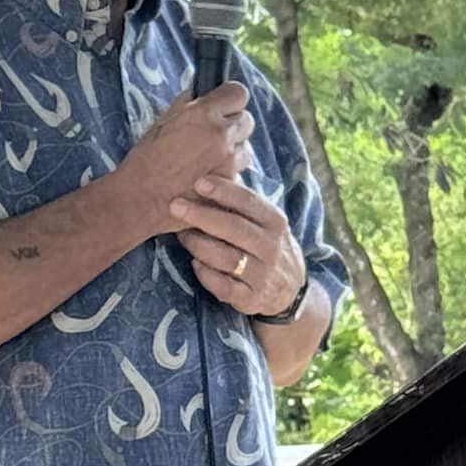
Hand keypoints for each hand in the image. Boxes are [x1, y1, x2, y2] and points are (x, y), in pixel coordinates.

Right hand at [116, 88, 254, 236]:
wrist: (141, 200)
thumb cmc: (145, 161)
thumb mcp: (162, 123)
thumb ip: (187, 104)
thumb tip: (201, 91)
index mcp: (202, 114)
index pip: (238, 93)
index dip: (230, 99)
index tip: (223, 106)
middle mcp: (220, 135)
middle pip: (247, 120)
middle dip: (233, 126)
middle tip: (214, 136)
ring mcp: (228, 161)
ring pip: (246, 149)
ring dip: (233, 152)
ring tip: (209, 160)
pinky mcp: (231, 184)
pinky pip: (238, 173)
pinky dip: (227, 175)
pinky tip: (207, 179)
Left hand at [169, 176, 306, 317]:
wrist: (290, 291)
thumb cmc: (268, 246)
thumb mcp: (267, 223)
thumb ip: (245, 203)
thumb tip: (213, 168)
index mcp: (275, 223)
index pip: (248, 202)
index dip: (223, 191)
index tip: (198, 181)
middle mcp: (271, 248)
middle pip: (233, 228)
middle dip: (201, 215)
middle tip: (175, 205)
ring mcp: (262, 274)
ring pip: (223, 257)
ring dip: (197, 244)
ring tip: (182, 235)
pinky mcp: (250, 298)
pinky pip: (221, 285)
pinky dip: (205, 273)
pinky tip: (195, 263)